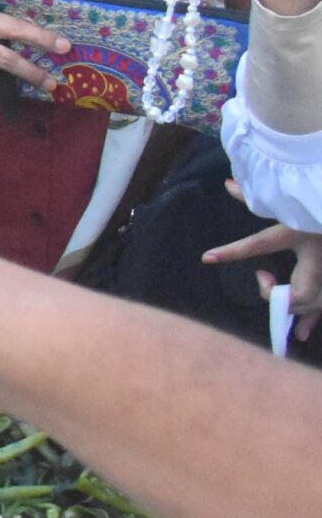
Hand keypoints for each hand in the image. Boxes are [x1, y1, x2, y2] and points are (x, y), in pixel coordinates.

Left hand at [204, 197, 321, 341]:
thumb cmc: (315, 207)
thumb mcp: (289, 203)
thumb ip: (256, 196)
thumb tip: (227, 183)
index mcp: (300, 234)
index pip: (259, 244)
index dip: (232, 251)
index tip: (207, 257)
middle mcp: (316, 259)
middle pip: (299, 292)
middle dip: (279, 297)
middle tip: (263, 280)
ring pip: (316, 303)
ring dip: (296, 314)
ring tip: (280, 320)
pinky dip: (311, 319)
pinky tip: (301, 334)